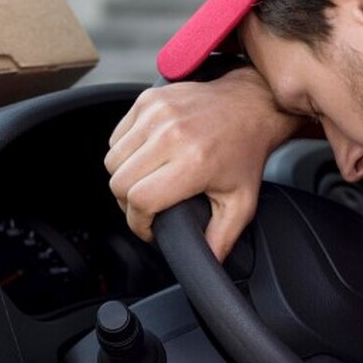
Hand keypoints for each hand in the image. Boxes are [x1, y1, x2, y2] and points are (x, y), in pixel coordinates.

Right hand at [105, 67, 303, 260]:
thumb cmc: (244, 152)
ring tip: (146, 181)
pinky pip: (116, 138)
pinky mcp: (147, 100)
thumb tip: (208, 262)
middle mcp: (171, 135)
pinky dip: (124, 152)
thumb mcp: (241, 202)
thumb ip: (222, 237)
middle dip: (128, 204)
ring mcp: (156, 114)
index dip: (138, 222)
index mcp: (193, 162)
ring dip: (123, 177)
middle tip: (148, 206)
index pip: (140, 200)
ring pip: (112, 161)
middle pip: (119, 183)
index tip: (150, 227)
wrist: (250, 104)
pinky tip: (146, 157)